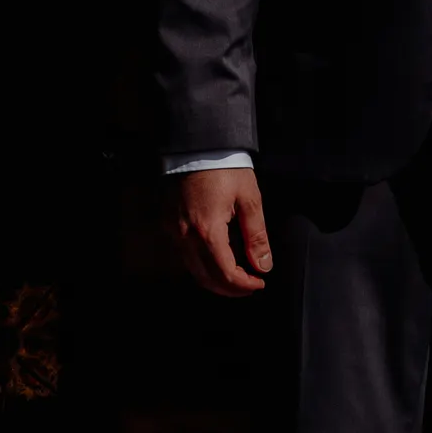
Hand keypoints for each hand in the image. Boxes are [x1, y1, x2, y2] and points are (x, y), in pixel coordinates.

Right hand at [173, 167, 272, 299]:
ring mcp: (173, 230)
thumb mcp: (250, 199)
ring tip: (237, 277)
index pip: (225, 274)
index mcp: (207, 230)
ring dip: (215, 279)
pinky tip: (218, 260)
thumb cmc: (226, 167)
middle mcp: (185, 235)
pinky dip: (201, 265)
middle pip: (206, 279)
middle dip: (230, 289)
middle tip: (250, 286)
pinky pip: (183, 255)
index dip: (244, 286)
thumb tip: (263, 266)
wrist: (198, 144)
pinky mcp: (168, 223)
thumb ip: (257, 237)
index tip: (259, 284)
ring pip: (192, 270)